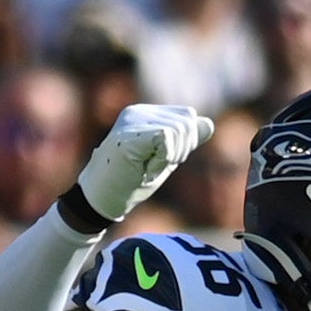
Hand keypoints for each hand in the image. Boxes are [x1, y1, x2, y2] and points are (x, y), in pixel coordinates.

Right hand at [77, 105, 214, 224]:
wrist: (102, 199)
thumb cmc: (131, 182)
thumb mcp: (165, 160)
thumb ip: (185, 141)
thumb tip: (209, 124)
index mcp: (146, 114)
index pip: (186, 116)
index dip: (185, 143)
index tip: (164, 160)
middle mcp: (138, 112)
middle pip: (186, 121)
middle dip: (180, 151)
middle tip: (154, 166)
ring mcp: (132, 120)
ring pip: (178, 130)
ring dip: (169, 158)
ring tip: (147, 168)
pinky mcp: (129, 133)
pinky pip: (166, 139)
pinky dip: (161, 160)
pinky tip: (144, 169)